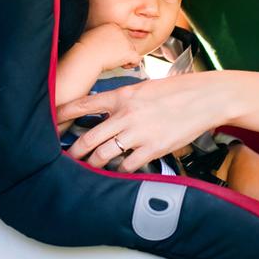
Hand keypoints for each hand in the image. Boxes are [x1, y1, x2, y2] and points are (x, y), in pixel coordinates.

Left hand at [59, 71, 233, 171]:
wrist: (205, 98)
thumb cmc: (176, 92)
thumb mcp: (145, 88)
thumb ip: (124, 100)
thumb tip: (105, 109)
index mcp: (123, 96)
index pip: (84, 104)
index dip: (64, 113)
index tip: (53, 120)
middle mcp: (126, 114)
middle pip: (89, 137)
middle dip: (74, 151)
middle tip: (66, 157)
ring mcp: (138, 133)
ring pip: (103, 155)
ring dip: (93, 164)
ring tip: (89, 167)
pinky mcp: (152, 149)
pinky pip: (126, 165)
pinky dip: (119, 170)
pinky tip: (118, 170)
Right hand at [77, 23, 141, 70]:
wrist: (86, 56)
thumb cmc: (85, 49)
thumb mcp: (94, 36)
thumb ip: (104, 37)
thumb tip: (109, 45)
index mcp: (112, 26)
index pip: (121, 36)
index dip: (116, 46)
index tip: (108, 52)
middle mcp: (121, 31)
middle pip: (128, 43)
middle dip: (121, 52)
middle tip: (110, 58)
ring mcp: (126, 41)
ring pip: (132, 51)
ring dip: (125, 58)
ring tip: (113, 62)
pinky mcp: (128, 52)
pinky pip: (137, 59)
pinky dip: (132, 64)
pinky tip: (123, 66)